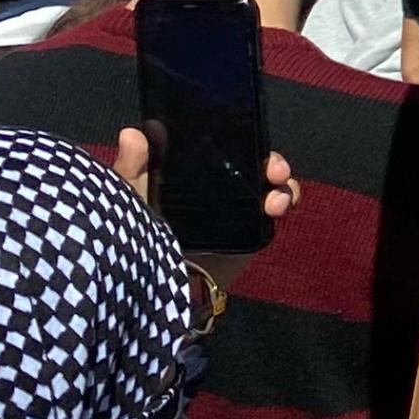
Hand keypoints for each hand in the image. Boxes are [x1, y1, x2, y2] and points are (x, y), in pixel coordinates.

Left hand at [109, 125, 299, 286]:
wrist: (160, 285)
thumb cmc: (139, 237)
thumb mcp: (130, 199)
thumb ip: (129, 169)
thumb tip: (131, 132)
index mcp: (194, 172)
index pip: (224, 146)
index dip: (242, 137)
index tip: (248, 135)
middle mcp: (222, 185)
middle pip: (256, 161)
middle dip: (272, 160)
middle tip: (273, 169)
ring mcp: (241, 206)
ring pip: (272, 183)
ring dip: (283, 184)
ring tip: (274, 201)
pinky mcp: (254, 228)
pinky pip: (279, 207)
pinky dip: (288, 200)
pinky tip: (280, 209)